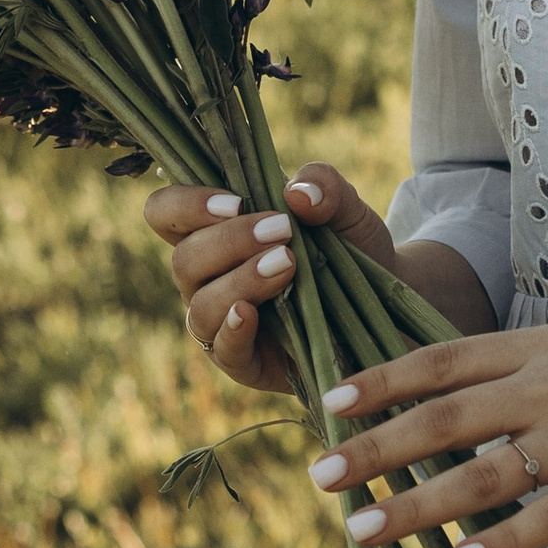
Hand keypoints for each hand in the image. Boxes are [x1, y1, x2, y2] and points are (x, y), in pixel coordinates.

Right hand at [145, 165, 397, 397]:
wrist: (382, 306)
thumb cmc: (349, 249)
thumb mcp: (345, 209)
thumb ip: (324, 186)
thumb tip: (297, 193)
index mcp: (214, 231)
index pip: (165, 213)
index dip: (185, 204)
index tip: (234, 201)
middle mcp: (206, 277)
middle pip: (183, 260)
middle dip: (230, 241)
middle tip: (281, 230)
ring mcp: (219, 321)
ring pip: (200, 304)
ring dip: (240, 280)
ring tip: (287, 264)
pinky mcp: (242, 361)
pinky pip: (221, 348)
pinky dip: (233, 329)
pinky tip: (252, 312)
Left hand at [305, 316, 547, 547]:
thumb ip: (528, 367)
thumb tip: (462, 397)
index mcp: (542, 347)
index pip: (443, 359)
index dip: (383, 381)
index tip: (330, 399)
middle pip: (444, 418)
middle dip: (375, 448)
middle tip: (319, 472)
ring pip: (480, 475)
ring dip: (414, 506)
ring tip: (362, 529)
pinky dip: (502, 542)